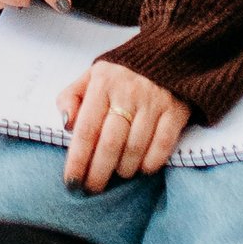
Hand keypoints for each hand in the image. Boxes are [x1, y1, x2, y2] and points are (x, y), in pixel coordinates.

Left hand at [58, 57, 189, 190]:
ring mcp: (154, 101)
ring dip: (124, 169)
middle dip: (98, 172)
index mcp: (103, 83)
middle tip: (92, 188)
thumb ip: (71, 97)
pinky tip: (142, 169)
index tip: (71, 181)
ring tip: (117, 175)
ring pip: (135, 147)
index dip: (77, 160)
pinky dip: (151, 162)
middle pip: (110, 143)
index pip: (86, 129)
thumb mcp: (91, 76)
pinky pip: (163, 144)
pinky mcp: (176, 110)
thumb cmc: (121, 74)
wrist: (167, 54)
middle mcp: (128, 92)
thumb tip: (66, 125)